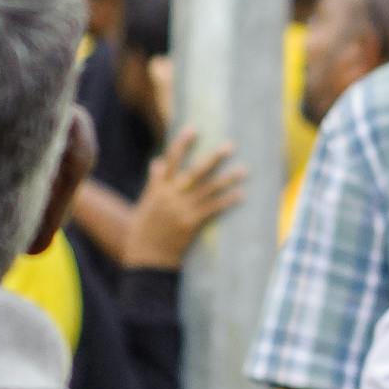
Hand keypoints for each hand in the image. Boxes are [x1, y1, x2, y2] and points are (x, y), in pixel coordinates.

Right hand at [117, 130, 244, 269]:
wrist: (146, 259)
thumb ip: (154, 183)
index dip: (182, 144)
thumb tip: (157, 161)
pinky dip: (227, 201)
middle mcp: (169, 197)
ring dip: (227, 179)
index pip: (170, 161)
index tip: (193, 129)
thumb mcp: (145, 204)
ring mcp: (180, 210)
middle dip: (213, 158)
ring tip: (243, 169)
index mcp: (157, 190)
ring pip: (208, 190)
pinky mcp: (190, 225)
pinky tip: (240, 194)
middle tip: (230, 145)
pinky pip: (212, 209)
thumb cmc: (144, 232)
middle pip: (194, 172)